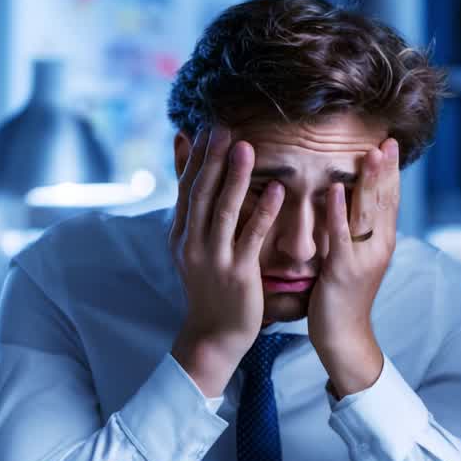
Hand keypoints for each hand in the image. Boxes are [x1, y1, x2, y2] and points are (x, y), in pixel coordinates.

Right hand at [169, 127, 283, 396]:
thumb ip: (196, 213)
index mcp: (182, 234)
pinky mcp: (238, 274)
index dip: (195, 157)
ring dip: (236, 178)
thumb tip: (189, 179)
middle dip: (212, 158)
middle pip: (200, 193)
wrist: (214, 334)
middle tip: (223, 126)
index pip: (186, 188)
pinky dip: (263, 213)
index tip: (205, 127)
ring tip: (247, 148)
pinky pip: (251, 238)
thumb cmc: (211, 287)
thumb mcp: (195, 247)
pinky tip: (278, 192)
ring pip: (223, 211)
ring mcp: (213, 259)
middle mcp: (192, 243)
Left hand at [307, 138, 399, 397]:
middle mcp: (379, 248)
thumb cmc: (345, 297)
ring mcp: (363, 258)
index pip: (390, 201)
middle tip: (387, 141)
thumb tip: (354, 206)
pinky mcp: (343, 269)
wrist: (344, 335)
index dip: (391, 173)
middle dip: (386, 170)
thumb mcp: (357, 260)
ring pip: (368, 214)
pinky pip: (341, 235)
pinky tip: (336, 188)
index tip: (389, 146)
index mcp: (383, 244)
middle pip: (385, 202)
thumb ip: (357, 233)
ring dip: (369, 182)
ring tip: (370, 154)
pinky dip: (338, 210)